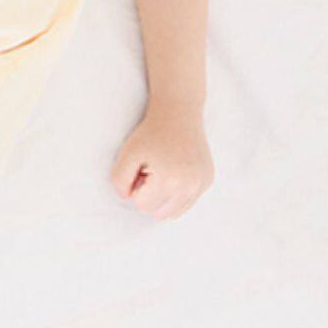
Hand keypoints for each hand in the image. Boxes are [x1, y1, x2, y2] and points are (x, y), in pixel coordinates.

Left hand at [109, 103, 214, 219]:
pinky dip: (176, 193)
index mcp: (170, 181)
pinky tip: (174, 171)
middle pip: (159, 213)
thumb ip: (119, 181)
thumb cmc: (149, 134)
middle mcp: (191, 186)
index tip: (140, 169)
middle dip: (150, 195)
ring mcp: (202, 184)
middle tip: (150, 170)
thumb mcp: (126, 154)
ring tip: (161, 173)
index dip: (136, 188)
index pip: (143, 206)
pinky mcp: (208, 180)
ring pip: (174, 212)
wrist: (178, 114)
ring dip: (163, 197)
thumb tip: (128, 198)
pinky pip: (186, 202)